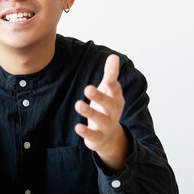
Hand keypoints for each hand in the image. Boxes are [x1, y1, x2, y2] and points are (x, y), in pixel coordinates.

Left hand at [74, 54, 128, 171]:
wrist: (109, 137)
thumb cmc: (106, 107)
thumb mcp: (108, 91)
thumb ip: (110, 74)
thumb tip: (114, 56)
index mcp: (116, 99)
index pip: (115, 90)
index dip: (111, 83)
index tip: (107, 77)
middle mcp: (113, 112)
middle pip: (109, 105)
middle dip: (99, 97)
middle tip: (88, 88)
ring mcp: (106, 126)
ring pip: (100, 120)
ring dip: (90, 112)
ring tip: (78, 104)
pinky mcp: (97, 137)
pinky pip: (93, 135)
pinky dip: (85, 132)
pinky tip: (77, 127)